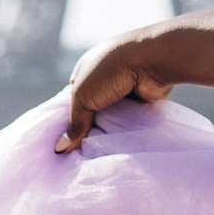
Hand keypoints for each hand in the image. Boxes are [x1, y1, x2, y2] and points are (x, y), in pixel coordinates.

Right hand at [57, 34, 177, 153]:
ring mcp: (126, 87)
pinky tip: (119, 144)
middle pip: (93, 109)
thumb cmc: (110, 72)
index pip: (74, 99)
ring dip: (109, 129)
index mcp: (87, 69)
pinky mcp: (143, 98)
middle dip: (90, 126)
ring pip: (113, 115)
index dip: (70, 118)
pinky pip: (130, 118)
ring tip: (99, 153)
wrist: (152, 61)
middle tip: (81, 153)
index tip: (67, 141)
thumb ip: (74, 123)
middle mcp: (106, 77)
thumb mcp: (83, 97)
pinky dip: (126, 128)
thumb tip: (61, 149)